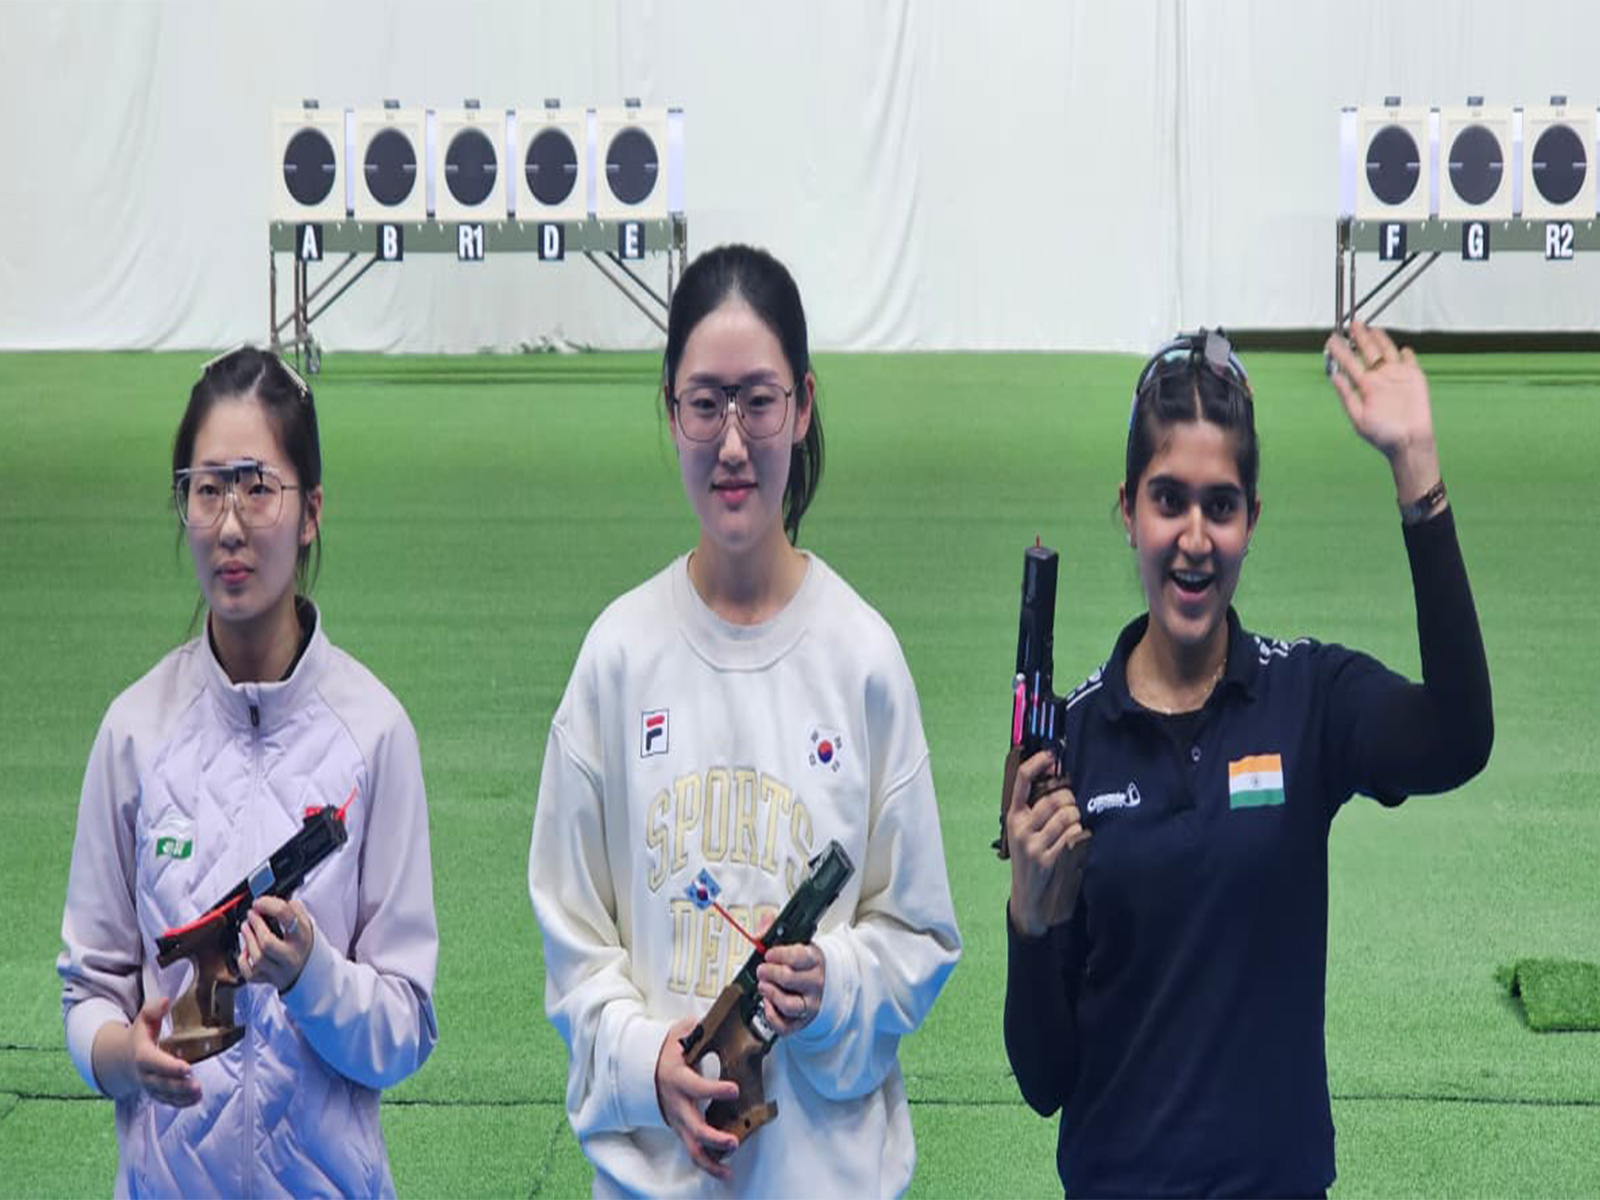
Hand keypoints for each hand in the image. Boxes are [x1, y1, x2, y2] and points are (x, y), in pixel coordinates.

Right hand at [91, 996, 202, 1106]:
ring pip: (164, 1095)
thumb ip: (153, 1009)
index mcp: (142, 1054)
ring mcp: (149, 1086)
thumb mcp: (143, 1020)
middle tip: (196, 1085)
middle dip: (178, 1086)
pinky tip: (195, 1099)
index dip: (169, 1067)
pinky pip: (166, 1101)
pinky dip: (180, 1102)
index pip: (154, 1062)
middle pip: (160, 1083)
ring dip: (181, 1096)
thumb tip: (165, 1002)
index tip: (186, 1068)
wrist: (123, 1058)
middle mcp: (144, 1073)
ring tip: (198, 1093)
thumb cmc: (139, 1036)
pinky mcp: (156, 1093)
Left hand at [237, 896, 312, 992]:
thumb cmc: (303, 943)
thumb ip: (293, 910)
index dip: (268, 905)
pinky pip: (251, 974)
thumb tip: (272, 899)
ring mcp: (280, 970)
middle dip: (255, 924)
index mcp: (303, 937)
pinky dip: (244, 961)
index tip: (260, 902)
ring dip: (247, 938)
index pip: (286, 916)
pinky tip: (246, 950)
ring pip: (258, 958)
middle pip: (268, 942)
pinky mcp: (269, 980)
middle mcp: (292, 955)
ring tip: (245, 927)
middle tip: (251, 914)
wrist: (309, 969)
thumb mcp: (305, 923)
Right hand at [656, 1015, 739, 1179]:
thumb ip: (694, 1028)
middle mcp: (676, 1104)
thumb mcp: (678, 1033)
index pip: (696, 1087)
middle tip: (734, 1140)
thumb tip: (710, 1021)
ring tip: (729, 1169)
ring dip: (711, 1160)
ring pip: (692, 1147)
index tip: (734, 1089)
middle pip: (693, 1127)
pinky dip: (708, 1165)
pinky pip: (693, 1151)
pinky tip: (725, 1172)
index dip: (714, 1089)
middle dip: (714, 1137)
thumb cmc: (667, 1050)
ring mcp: (678, 1120)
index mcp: (677, 1078)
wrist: (645, 1069)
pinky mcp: (681, 1129)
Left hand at [755, 917, 824, 1036]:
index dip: (780, 954)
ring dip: (771, 994)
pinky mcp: (802, 1021)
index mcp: (814, 960)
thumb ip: (774, 931)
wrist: (823, 983)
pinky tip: (767, 1004)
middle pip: (791, 979)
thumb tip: (762, 925)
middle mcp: (815, 983)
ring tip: (763, 986)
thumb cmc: (804, 963)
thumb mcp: (794, 942)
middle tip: (761, 969)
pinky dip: (772, 1017)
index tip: (768, 953)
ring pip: (789, 1004)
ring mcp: (810, 1003)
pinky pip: (785, 1026)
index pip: (799, 957)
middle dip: (770, 973)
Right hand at [1005, 749, 1090, 937]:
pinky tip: (1076, 838)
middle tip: (1072, 805)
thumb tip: (1055, 776)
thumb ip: (1034, 806)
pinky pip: (1073, 835)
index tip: (1051, 753)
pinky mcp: (1047, 857)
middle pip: (1055, 798)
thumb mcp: (1023, 829)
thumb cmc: (1029, 853)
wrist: (1026, 893)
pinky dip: (1080, 833)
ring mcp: (1032, 843)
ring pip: (1067, 815)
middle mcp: (1020, 827)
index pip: (1022, 780)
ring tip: (1073, 824)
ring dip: (1076, 817)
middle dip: (1070, 799)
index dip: (1037, 762)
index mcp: (1013, 815)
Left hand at [1324, 321, 1441, 498]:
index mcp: (1364, 386)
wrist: (1408, 443)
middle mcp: (1379, 378)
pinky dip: (1406, 354)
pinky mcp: (1415, 378)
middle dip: (1360, 337)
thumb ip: (1346, 395)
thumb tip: (1333, 376)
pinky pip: (1410, 361)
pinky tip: (1402, 348)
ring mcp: (1397, 376)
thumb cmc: (1382, 435)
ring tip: (1370, 327)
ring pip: (1387, 351)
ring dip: (1380, 339)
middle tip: (1352, 323)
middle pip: (1368, 352)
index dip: (1341, 350)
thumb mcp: (1357, 417)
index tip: (1331, 339)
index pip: (1350, 363)